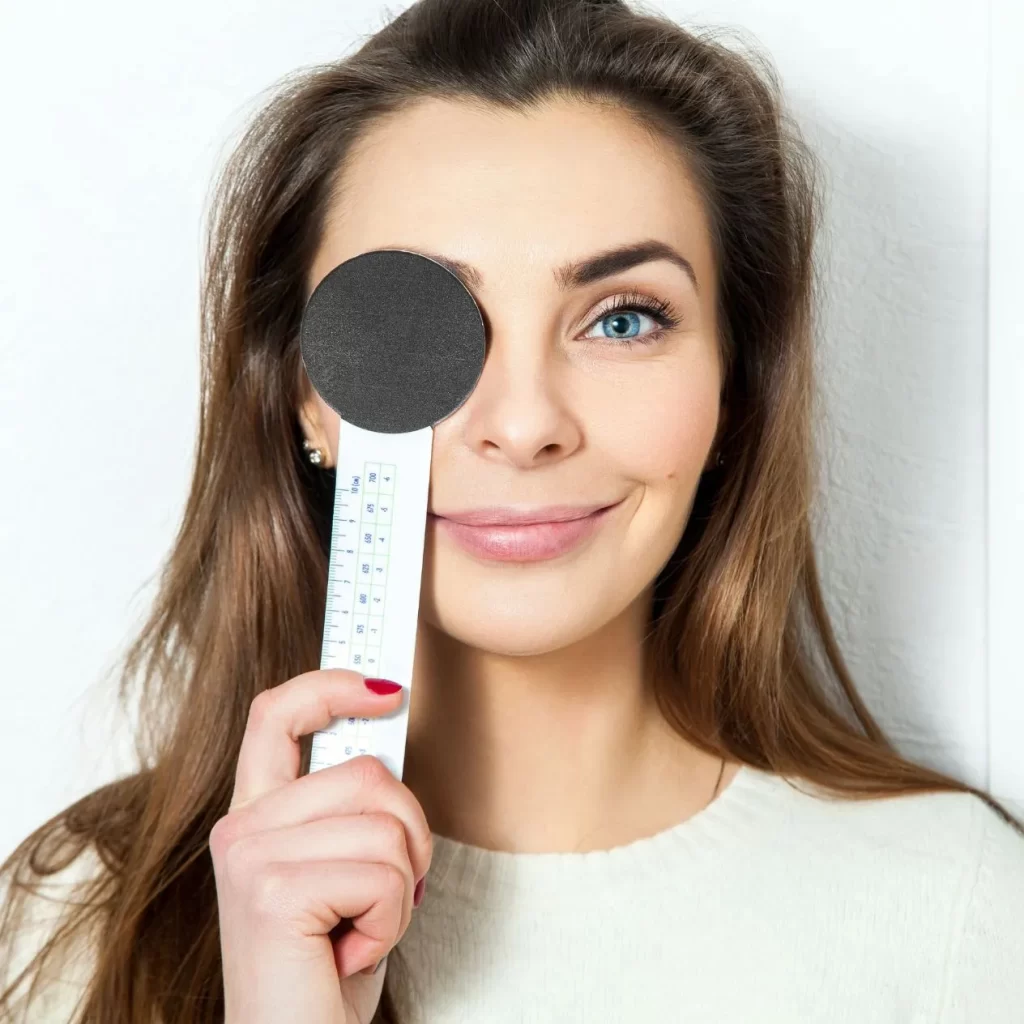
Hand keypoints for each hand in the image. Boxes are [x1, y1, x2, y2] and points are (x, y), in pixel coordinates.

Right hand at [209, 668, 431, 1023]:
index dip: (329, 684)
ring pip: (386, 823)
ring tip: (359, 928)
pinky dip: (392, 921)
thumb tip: (382, 720)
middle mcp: (240, 829)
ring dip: (402, 887)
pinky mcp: (272, 891)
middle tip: (382, 896)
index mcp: (255, 817)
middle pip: (369, 772)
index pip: (275, 714)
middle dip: (409, 835)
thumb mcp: (340, 867)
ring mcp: (249, 856)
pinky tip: (350, 953)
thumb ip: (348, 804)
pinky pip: (385, 874)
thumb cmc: (328, 968)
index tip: (385, 689)